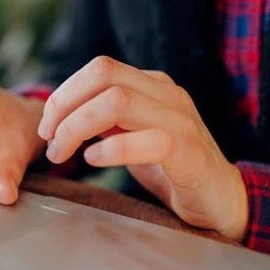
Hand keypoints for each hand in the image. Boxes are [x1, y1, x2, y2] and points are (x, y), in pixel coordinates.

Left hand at [37, 56, 249, 241]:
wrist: (223, 200)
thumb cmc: (173, 170)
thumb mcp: (133, 137)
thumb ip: (106, 121)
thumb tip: (62, 115)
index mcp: (154, 86)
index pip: (100, 68)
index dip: (65, 92)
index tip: (47, 125)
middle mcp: (168, 95)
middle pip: (104, 75)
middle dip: (65, 105)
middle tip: (49, 139)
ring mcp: (181, 121)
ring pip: (119, 101)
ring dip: (78, 127)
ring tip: (64, 153)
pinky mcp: (189, 153)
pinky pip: (148, 141)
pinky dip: (111, 150)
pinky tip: (94, 161)